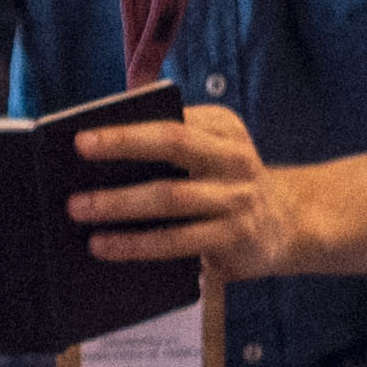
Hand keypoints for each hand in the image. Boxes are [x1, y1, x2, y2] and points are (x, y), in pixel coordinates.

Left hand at [65, 102, 304, 280]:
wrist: (289, 223)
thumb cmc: (226, 182)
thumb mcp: (211, 151)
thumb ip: (170, 143)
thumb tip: (100, 148)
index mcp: (223, 127)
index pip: (172, 119)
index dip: (126, 127)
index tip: (81, 136)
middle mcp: (234, 157)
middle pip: (174, 144)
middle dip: (123, 146)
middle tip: (78, 152)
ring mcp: (237, 198)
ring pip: (171, 196)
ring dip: (120, 203)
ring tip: (79, 208)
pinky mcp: (235, 237)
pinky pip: (178, 241)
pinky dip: (138, 245)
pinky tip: (106, 247)